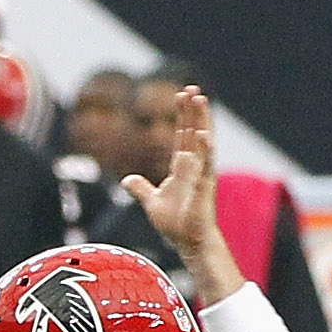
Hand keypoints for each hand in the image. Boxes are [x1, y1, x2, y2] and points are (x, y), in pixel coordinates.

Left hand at [121, 84, 221, 266]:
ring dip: (202, 120)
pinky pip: (204, 165)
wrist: (189, 243)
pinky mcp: (204, 187)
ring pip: (203, 141)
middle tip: (191, 88)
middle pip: (193, 132)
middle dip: (192, 111)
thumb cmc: (176, 224)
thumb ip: (141, 189)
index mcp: (183, 167)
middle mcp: (195, 166)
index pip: (182, 136)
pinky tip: (202, 134)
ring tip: (200, 99)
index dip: (182, 116)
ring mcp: (201, 174)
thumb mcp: (152, 203)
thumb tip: (127, 179)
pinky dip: (204, 149)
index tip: (180, 96)